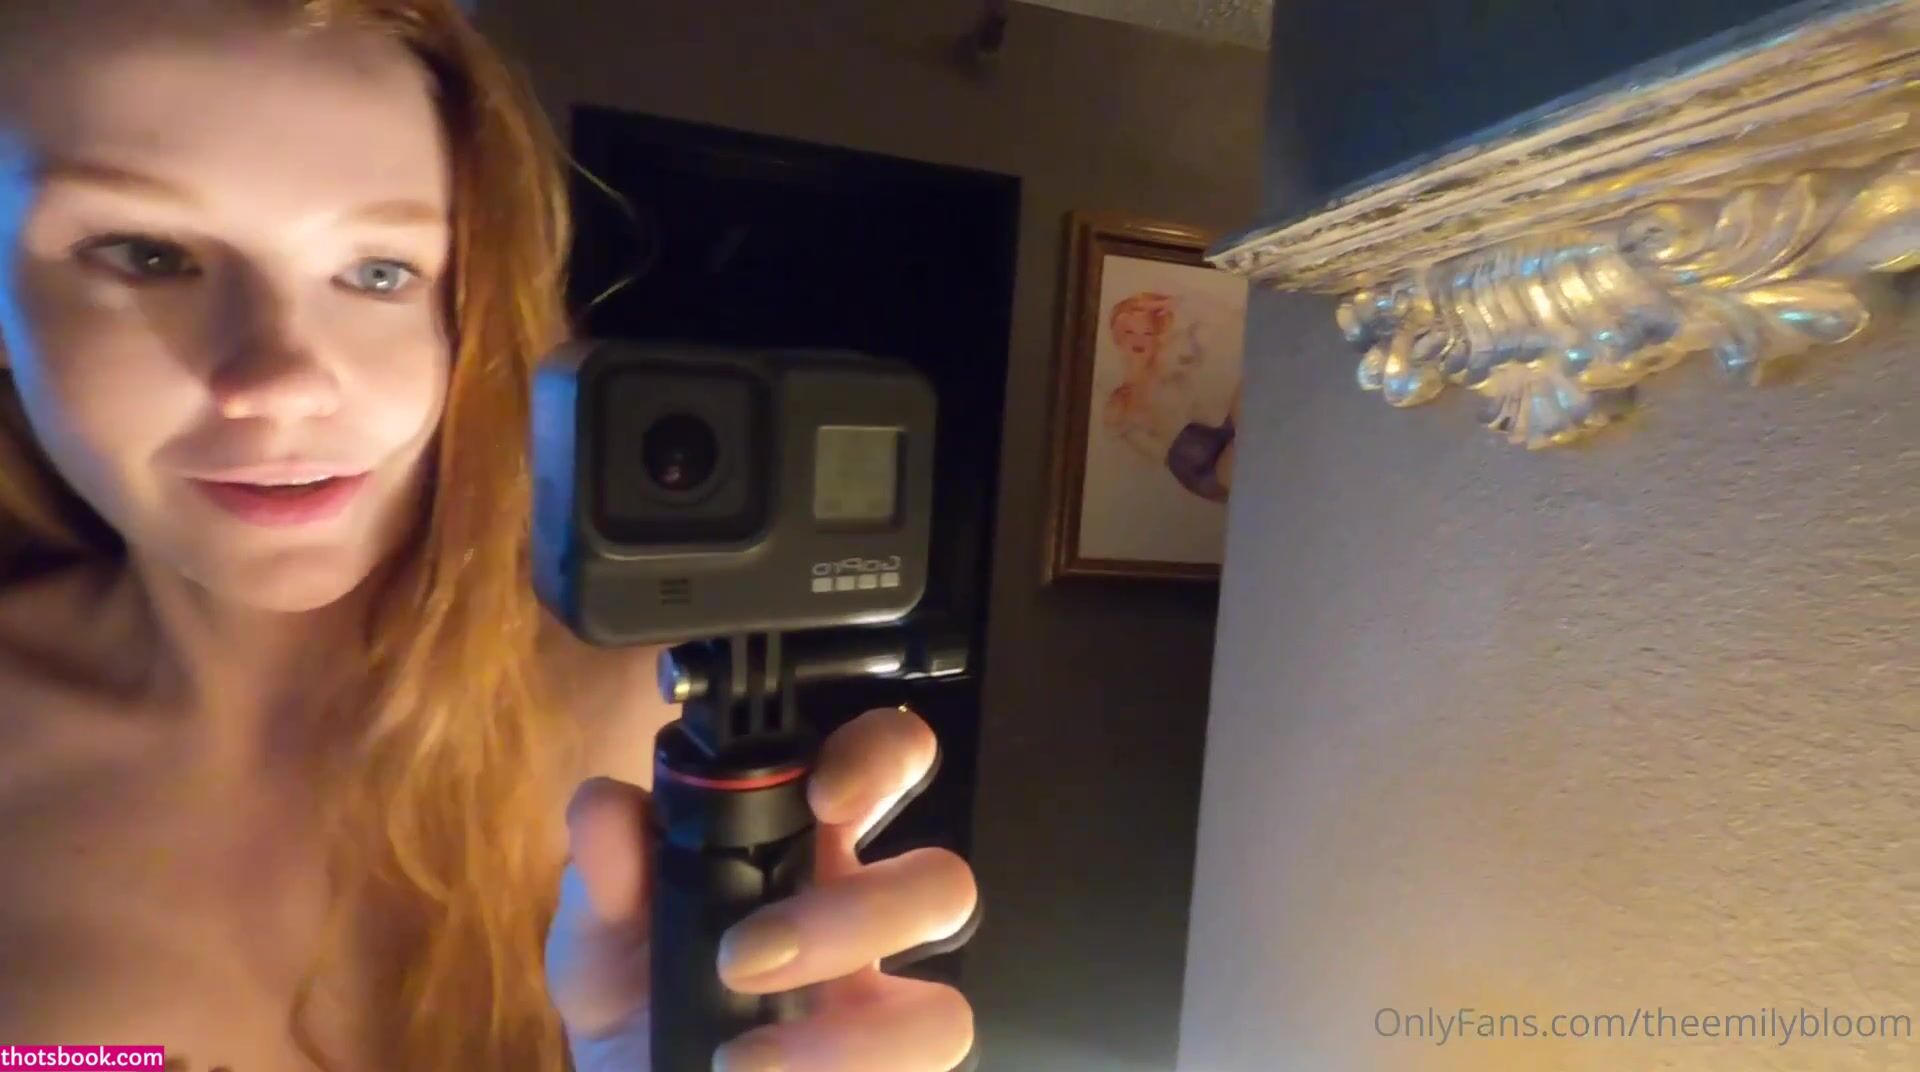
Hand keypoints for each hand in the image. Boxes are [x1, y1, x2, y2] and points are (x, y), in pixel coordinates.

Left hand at [546, 705, 981, 1071]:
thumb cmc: (632, 1011)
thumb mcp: (598, 940)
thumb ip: (603, 873)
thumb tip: (605, 807)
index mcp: (808, 852)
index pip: (887, 767)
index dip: (883, 758)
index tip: (825, 794)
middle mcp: (863, 926)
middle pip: (942, 885)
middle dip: (855, 915)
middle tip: (743, 958)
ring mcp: (881, 1019)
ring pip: (944, 1011)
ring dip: (844, 1037)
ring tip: (741, 1060)